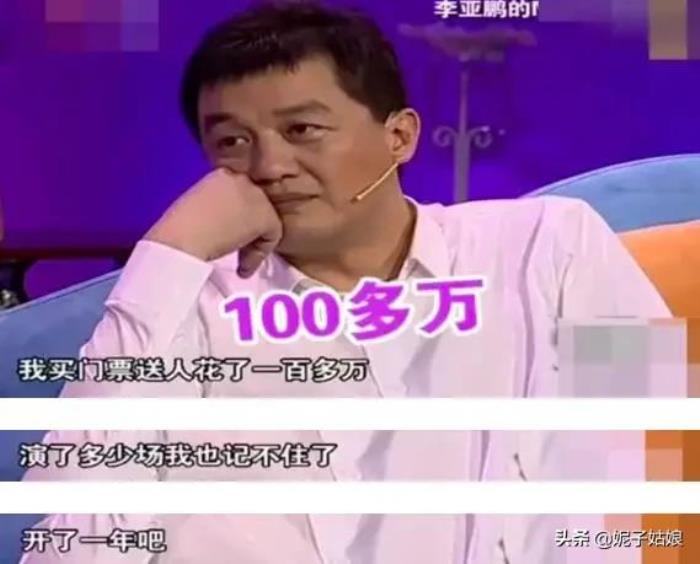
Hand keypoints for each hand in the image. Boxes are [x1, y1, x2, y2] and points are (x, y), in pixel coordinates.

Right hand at [145, 168, 281, 276]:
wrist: (182, 237)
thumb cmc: (178, 230)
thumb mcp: (197, 209)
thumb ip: (217, 209)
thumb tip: (229, 225)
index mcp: (221, 175)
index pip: (240, 196)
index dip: (236, 218)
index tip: (225, 236)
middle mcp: (241, 178)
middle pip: (256, 207)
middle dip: (248, 231)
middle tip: (235, 252)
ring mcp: (255, 195)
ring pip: (265, 221)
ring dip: (253, 244)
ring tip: (239, 264)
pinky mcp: (265, 214)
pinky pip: (273, 235)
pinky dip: (259, 254)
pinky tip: (242, 266)